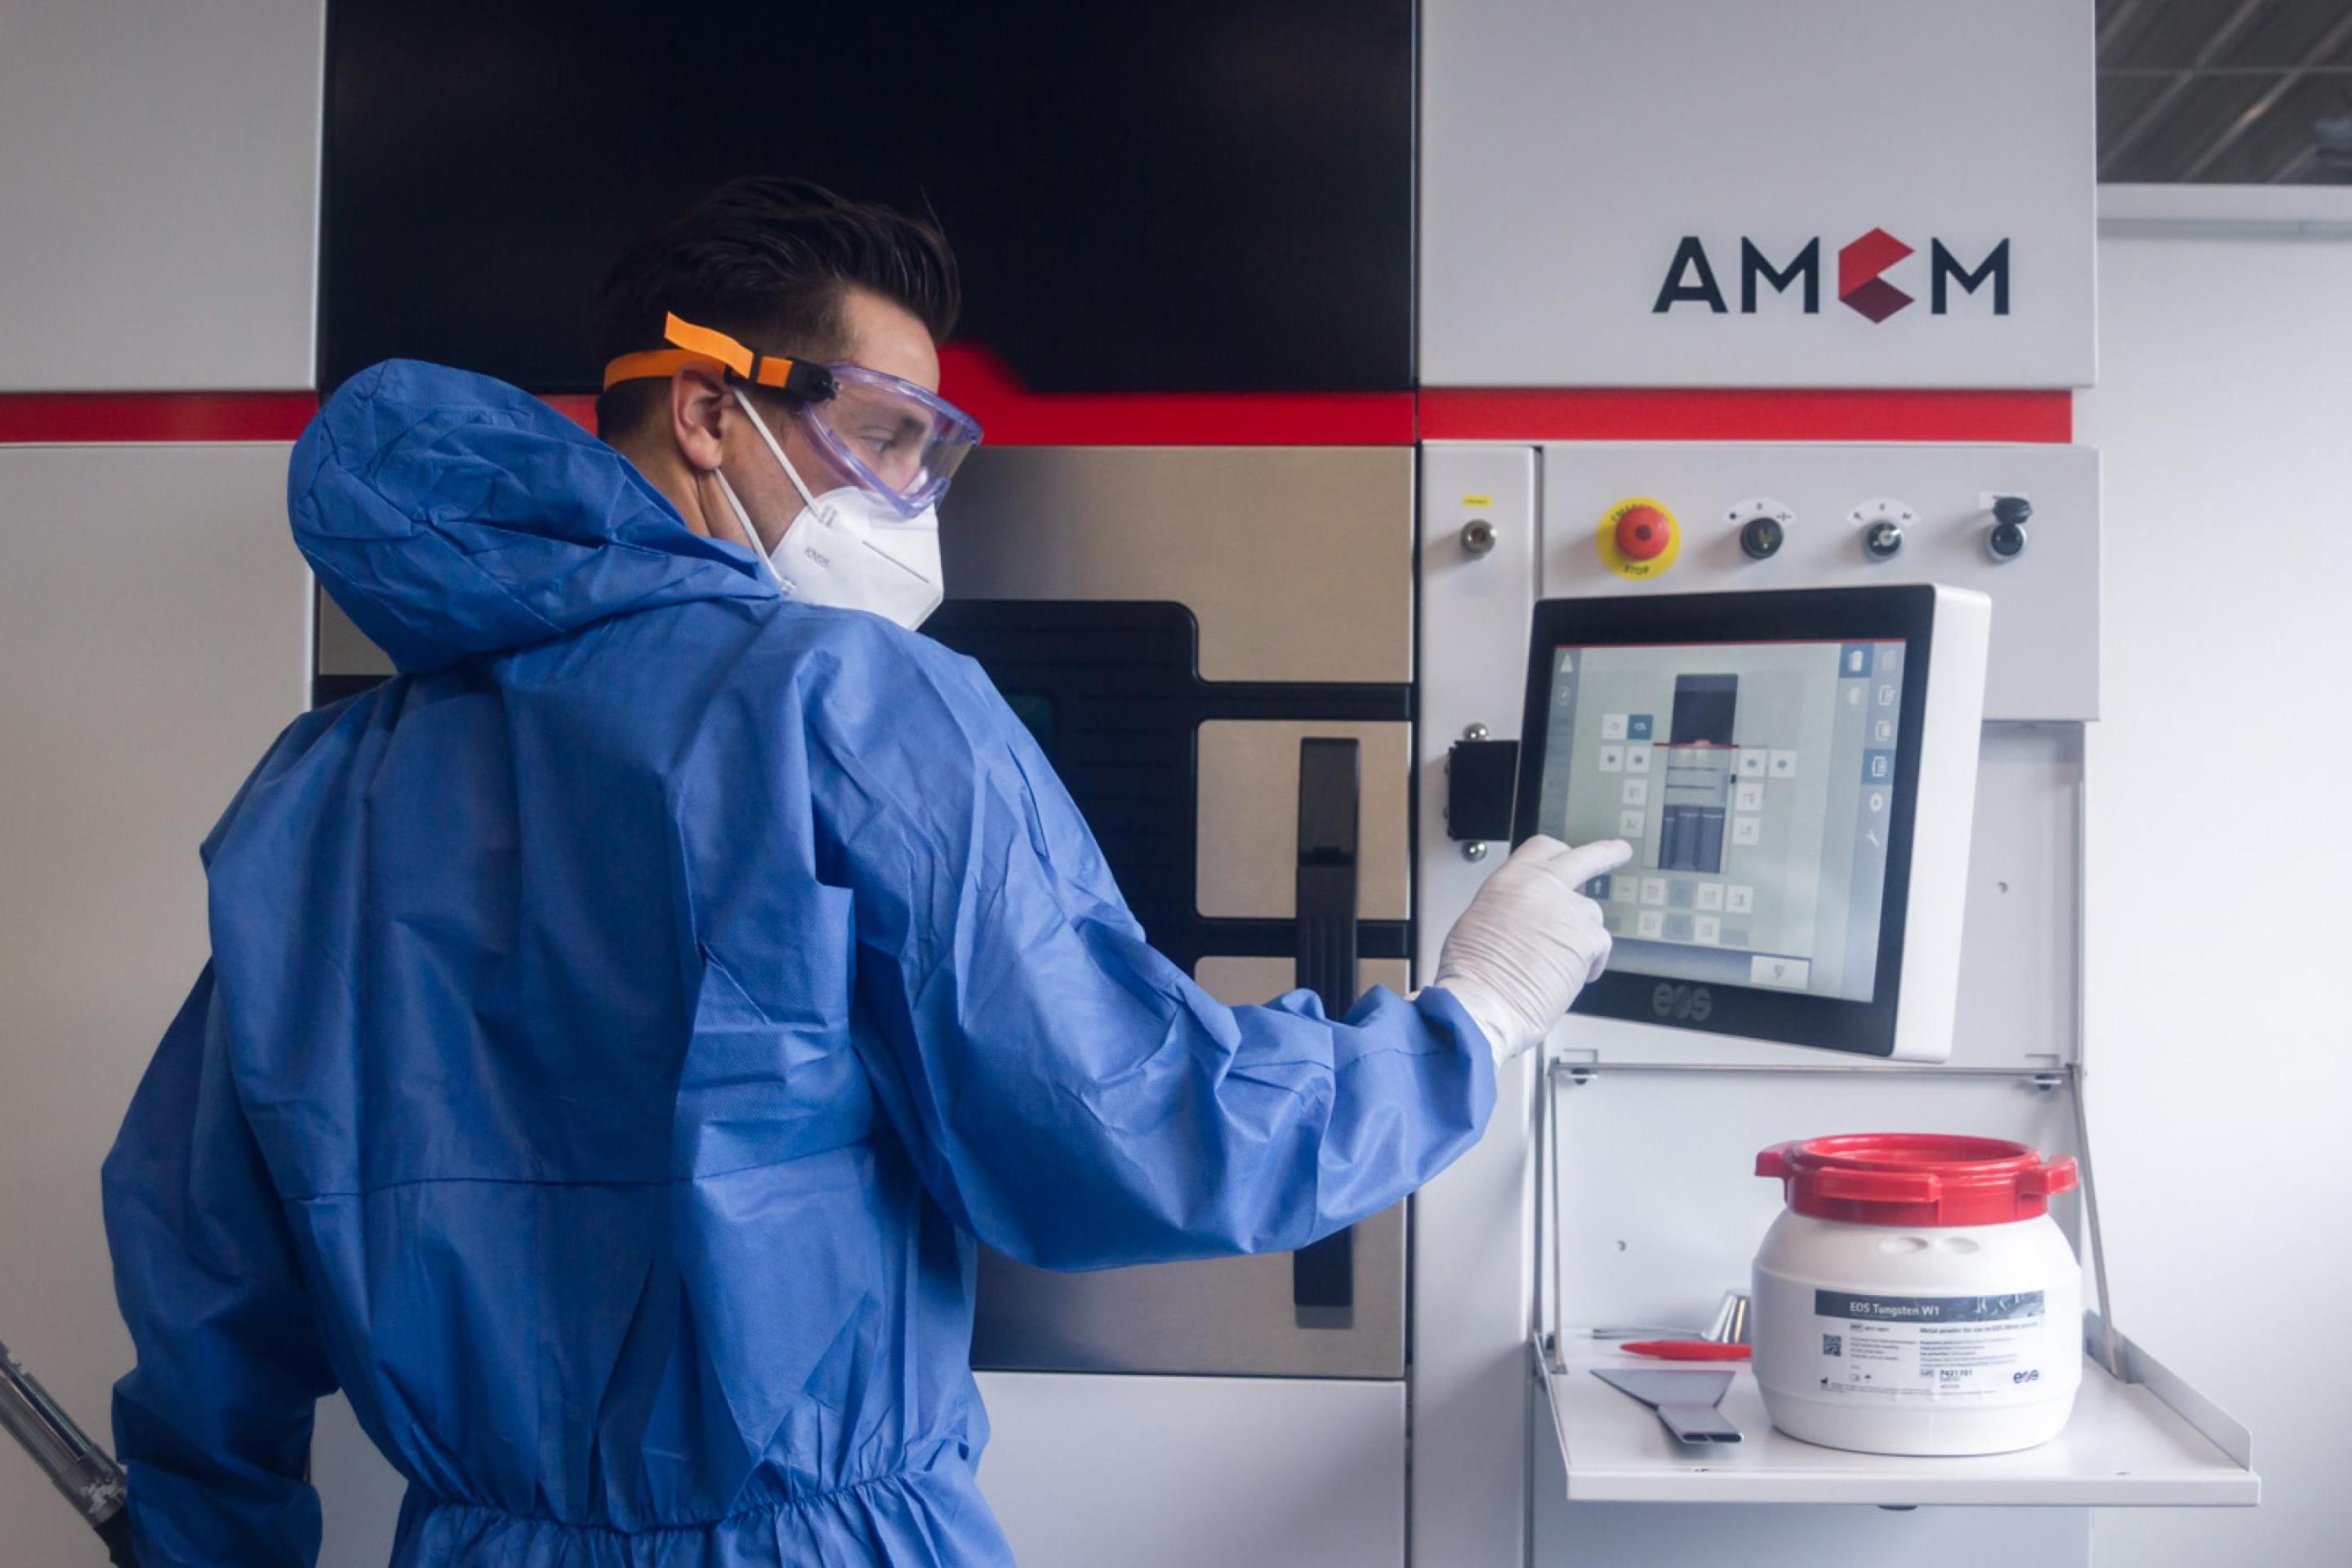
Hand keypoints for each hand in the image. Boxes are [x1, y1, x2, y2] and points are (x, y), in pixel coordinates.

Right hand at [1433, 835, 1633, 1063]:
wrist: (1482, 1001)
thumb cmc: (1471, 972)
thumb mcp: (1477, 921)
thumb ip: (1508, 908)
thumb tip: (1521, 916)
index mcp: (1511, 879)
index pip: (1542, 849)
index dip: (1558, 853)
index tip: (1569, 852)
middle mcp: (1543, 887)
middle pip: (1585, 858)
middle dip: (1606, 853)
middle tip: (1620, 851)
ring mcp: (1569, 912)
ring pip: (1590, 916)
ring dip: (1579, 936)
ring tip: (1557, 965)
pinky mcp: (1588, 940)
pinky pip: (1600, 948)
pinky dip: (1589, 964)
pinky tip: (1569, 977)